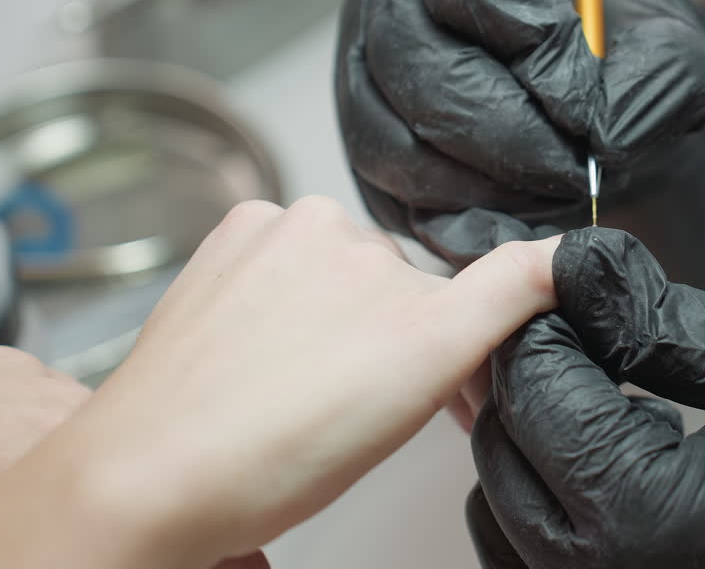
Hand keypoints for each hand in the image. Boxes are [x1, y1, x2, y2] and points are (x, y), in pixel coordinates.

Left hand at [0, 197, 559, 567]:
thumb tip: (559, 257)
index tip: (435, 389)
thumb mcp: (414, 383)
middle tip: (354, 409)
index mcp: (393, 264)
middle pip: (394, 282)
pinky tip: (264, 359)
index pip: (461, 287)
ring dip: (336, 321)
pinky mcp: (225, 242)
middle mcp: (336, 230)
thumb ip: (500, 298)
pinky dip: (282, 302)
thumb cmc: (268, 453)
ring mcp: (273, 233)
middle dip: (392, 338)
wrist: (145, 473)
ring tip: (297, 392)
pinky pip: (279, 262)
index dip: (455, 348)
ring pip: (337, 273)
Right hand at [336, 0, 704, 266]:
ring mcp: (364, 71)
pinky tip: (515, 223)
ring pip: (395, 145)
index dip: (540, 55)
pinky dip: (457, 223)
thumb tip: (599, 140)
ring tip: (549, 195)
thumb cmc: (621, 55)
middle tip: (576, 174)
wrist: (592, 94)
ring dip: (482, 189)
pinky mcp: (364, 146)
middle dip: (511, 141)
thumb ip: (659, 82)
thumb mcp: (674, 51)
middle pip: (424, 73)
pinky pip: (391, 199)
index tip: (590, 107)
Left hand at [466, 228, 704, 567]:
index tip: (592, 286)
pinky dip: (539, 492)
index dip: (552, 316)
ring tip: (612, 395)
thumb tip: (573, 262)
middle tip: (602, 331)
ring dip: (534, 431)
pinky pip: (518, 548)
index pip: (531, 384)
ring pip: (495, 495)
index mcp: (638, 513)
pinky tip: (607, 457)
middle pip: (502, 439)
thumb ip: (660, 320)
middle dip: (537, 370)